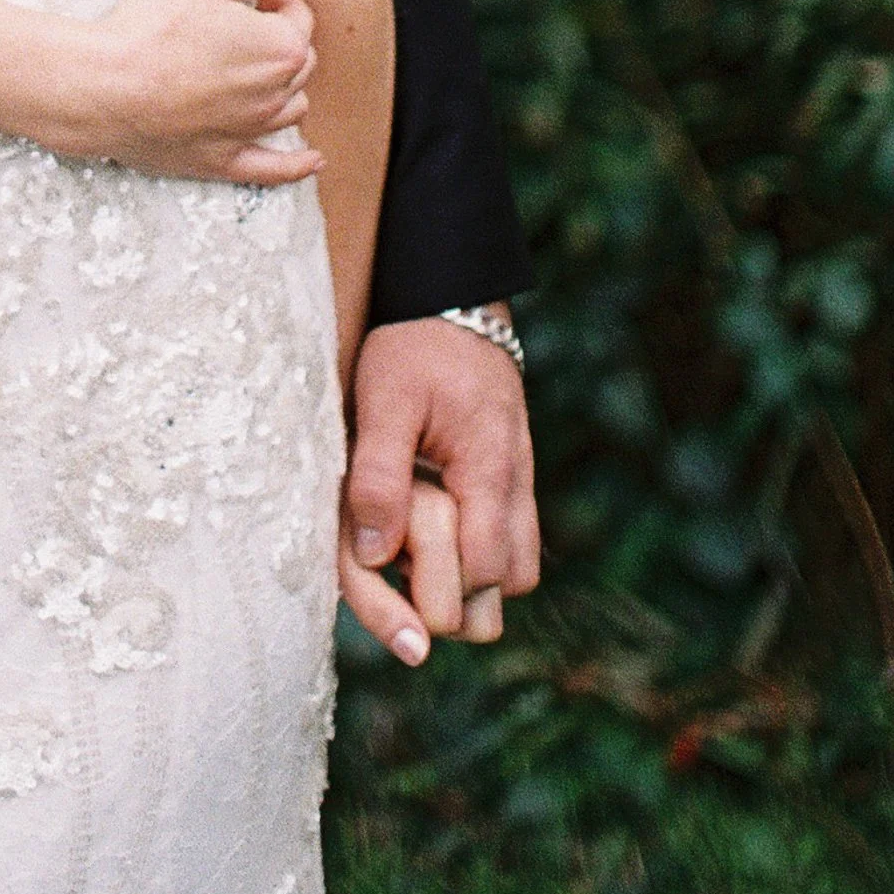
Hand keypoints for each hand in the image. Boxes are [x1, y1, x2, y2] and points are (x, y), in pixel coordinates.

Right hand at [78, 0, 320, 183]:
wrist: (105, 87)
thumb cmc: (153, 27)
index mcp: (280, 47)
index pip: (299, 16)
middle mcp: (275, 93)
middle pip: (299, 61)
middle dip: (281, 36)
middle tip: (245, 21)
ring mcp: (250, 131)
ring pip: (291, 107)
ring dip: (285, 85)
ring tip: (259, 69)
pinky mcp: (222, 160)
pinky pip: (273, 169)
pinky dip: (296, 166)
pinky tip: (312, 161)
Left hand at [338, 313, 538, 663]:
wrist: (454, 299)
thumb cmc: (413, 346)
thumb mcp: (383, 400)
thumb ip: (378, 476)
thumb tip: (372, 556)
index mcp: (489, 470)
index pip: (484, 574)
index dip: (437, 592)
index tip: (391, 573)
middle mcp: (516, 485)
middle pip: (508, 588)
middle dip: (459, 595)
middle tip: (403, 565)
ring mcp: (520, 483)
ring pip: (516, 570)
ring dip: (470, 576)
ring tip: (414, 548)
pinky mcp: (513, 477)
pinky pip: (511, 541)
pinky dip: (476, 549)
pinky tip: (430, 525)